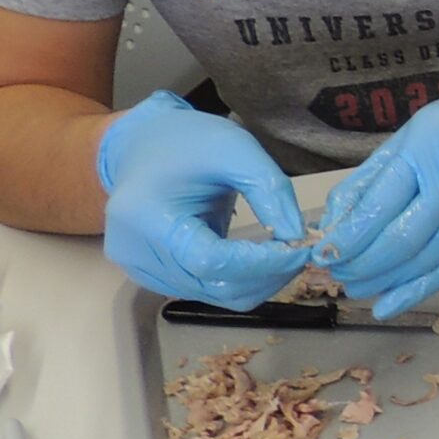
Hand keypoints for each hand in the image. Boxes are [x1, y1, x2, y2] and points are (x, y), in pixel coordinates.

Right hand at [98, 92, 310, 306]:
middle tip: (301, 249)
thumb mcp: (237, 149)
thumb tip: (297, 238)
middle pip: (215, 286)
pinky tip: (256, 256)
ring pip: (215, 296)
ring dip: (258, 281)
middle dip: (268, 274)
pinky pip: (206, 290)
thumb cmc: (188, 143)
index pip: (210, 262)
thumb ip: (270, 191)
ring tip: (281, 251)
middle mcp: (136, 253)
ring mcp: (141, 270)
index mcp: (147, 217)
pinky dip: (239, 279)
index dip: (262, 263)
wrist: (142, 148)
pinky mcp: (152, 277)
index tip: (300, 247)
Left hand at [314, 73, 438, 318]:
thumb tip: (333, 226)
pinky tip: (390, 304)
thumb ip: (370, 180)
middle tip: (337, 274)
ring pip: (426, 259)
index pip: (380, 204)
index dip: (348, 237)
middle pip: (403, 238)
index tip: (323, 255)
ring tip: (357, 287)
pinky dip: (418, 290)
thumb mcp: (409, 139)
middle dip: (362, 263)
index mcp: (427, 148)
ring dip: (385, 280)